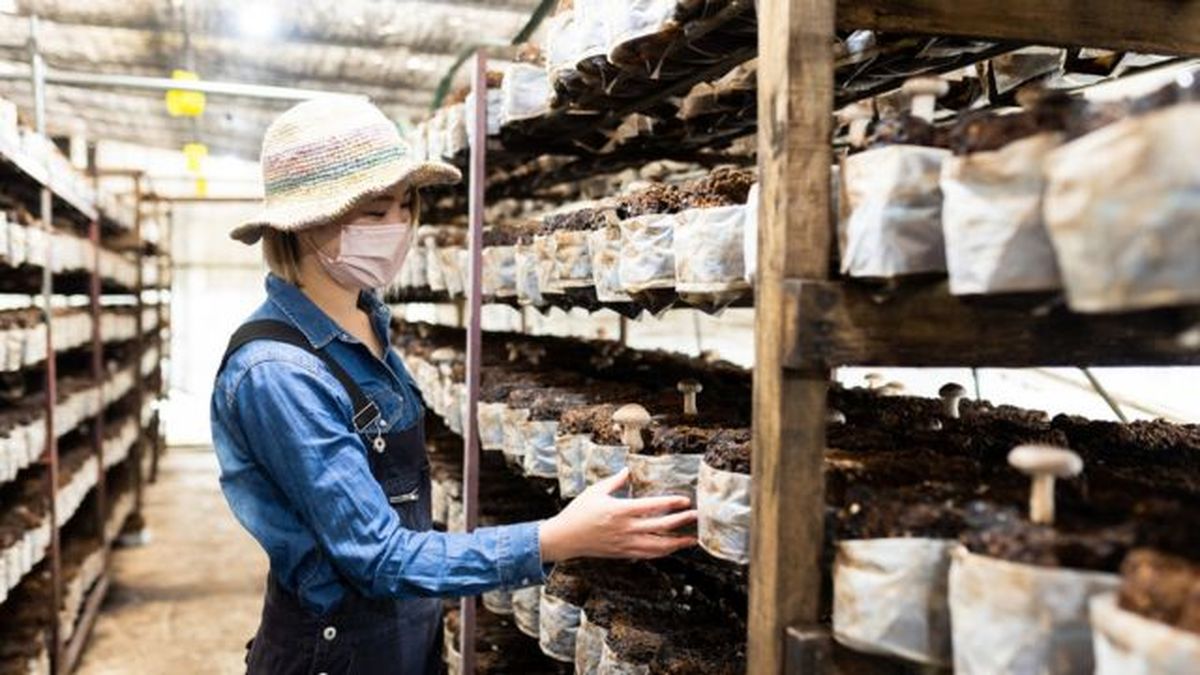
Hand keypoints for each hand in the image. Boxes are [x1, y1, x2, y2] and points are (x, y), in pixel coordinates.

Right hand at [538, 468, 697, 561]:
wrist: (565, 538)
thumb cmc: (578, 512)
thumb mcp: (596, 491)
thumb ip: (615, 481)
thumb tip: (628, 470)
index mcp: (620, 510)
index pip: (652, 506)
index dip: (671, 503)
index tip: (685, 500)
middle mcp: (625, 528)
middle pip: (660, 526)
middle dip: (681, 522)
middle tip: (696, 517)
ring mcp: (625, 543)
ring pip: (657, 545)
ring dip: (676, 543)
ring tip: (691, 539)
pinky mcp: (623, 553)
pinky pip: (647, 554)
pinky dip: (662, 552)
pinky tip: (671, 549)